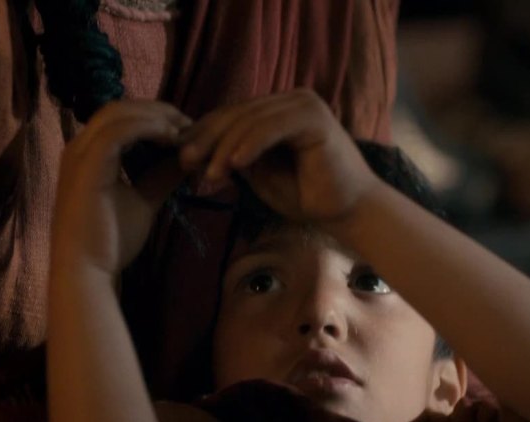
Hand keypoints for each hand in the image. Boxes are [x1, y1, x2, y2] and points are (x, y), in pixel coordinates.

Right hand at [52, 100, 190, 274]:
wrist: (87, 272)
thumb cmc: (110, 242)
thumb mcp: (143, 201)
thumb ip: (160, 178)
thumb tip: (188, 160)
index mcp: (87, 154)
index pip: (118, 118)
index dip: (152, 117)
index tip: (184, 129)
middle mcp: (78, 147)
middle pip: (119, 108)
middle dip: (156, 110)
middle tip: (189, 122)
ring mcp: (79, 154)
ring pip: (118, 113)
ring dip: (155, 116)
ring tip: (183, 129)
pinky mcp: (86, 165)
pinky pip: (119, 132)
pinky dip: (148, 129)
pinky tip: (172, 138)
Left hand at [179, 89, 380, 225]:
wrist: (348, 212)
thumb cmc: (306, 196)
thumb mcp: (260, 174)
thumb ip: (235, 157)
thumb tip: (196, 149)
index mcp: (277, 110)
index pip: (231, 116)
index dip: (203, 135)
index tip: (182, 159)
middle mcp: (289, 100)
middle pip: (236, 114)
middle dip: (207, 140)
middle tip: (185, 163)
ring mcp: (302, 104)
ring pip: (249, 121)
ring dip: (224, 148)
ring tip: (209, 175)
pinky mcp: (313, 117)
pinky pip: (271, 127)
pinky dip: (249, 145)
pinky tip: (233, 164)